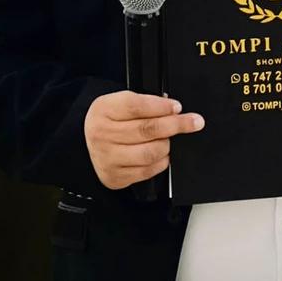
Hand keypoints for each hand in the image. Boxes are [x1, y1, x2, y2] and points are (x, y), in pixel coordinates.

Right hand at [84, 91, 203, 189]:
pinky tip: (160, 154)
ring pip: (151, 152)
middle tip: (195, 122)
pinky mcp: (115, 177)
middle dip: (176, 125)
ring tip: (167, 139)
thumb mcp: (119, 103)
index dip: (161, 106)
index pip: (136, 106)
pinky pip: (148, 171)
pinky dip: (161, 162)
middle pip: (147, 129)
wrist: (86, 143)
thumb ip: (144, 103)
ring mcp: (108, 158)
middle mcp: (102, 135)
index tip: (178, 107)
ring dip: (166, 145)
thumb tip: (173, 109)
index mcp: (104, 110)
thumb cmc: (110, 120)